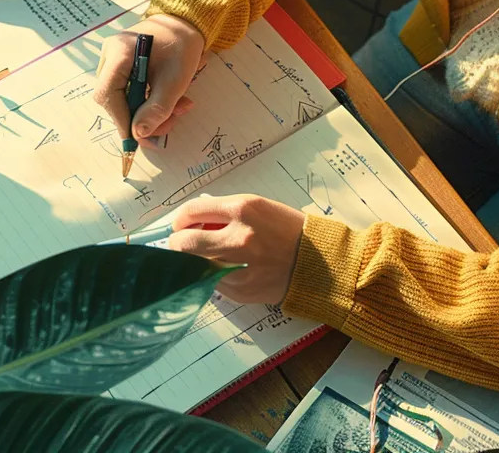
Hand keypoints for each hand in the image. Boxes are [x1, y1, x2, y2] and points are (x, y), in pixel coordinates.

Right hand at [93, 14, 205, 142]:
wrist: (184, 23)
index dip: (121, 118)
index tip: (137, 137)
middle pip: (112, 98)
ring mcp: (111, 59)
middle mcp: (109, 54)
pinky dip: (146, 101)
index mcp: (119, 52)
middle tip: (169, 122)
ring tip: (177, 109)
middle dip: (139, 117)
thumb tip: (139, 134)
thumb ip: (157, 109)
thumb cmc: (181, 46)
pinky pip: (125, 90)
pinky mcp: (119, 65)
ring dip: (146, 110)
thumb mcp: (175, 81)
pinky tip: (167, 101)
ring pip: (120, 97)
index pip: (109, 93)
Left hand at [167, 195, 306, 304]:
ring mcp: (238, 266)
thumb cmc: (290, 231)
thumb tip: (196, 221)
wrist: (320, 263)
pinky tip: (228, 270)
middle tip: (182, 242)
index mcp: (243, 209)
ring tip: (206, 256)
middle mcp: (238, 237)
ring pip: (195, 265)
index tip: (182, 223)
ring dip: (195, 260)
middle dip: (178, 242)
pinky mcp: (240, 289)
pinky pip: (213, 281)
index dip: (181, 218)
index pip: (193, 211)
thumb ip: (227, 213)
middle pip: (185, 243)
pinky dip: (214, 275)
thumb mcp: (260, 208)